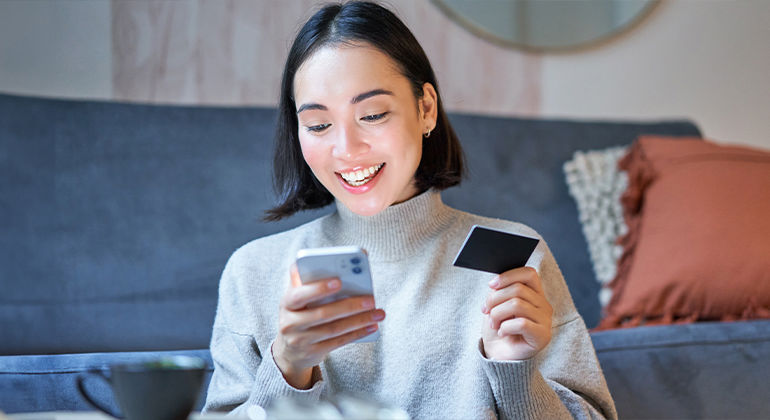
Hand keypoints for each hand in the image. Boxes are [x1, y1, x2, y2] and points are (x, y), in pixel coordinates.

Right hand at [272, 265, 384, 388]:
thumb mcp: (297, 298)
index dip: (318, 288)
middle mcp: (290, 323)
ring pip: (334, 329)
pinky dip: (357, 333)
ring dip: (360, 320)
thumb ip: (308, 280)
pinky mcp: (313, 353)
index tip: (339, 281)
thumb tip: (326, 262)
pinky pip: (339, 342)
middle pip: (322, 314)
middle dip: (350, 306)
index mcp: (286, 303)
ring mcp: (300, 341)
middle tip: (370, 299)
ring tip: (378, 313)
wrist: (290, 351)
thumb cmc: (299, 314)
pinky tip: (371, 326)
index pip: (299, 295)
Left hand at [481, 267, 552, 360]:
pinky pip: (521, 323)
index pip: (529, 274)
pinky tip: (502, 333)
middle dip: (495, 299)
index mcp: (535, 294)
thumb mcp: (496, 306)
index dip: (508, 276)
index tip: (491, 285)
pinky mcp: (543, 336)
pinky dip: (506, 327)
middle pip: (518, 289)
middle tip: (486, 311)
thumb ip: (500, 292)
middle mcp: (544, 305)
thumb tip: (495, 284)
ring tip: (493, 324)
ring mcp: (546, 321)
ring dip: (497, 314)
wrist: (500, 357)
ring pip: (517, 304)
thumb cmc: (499, 330)